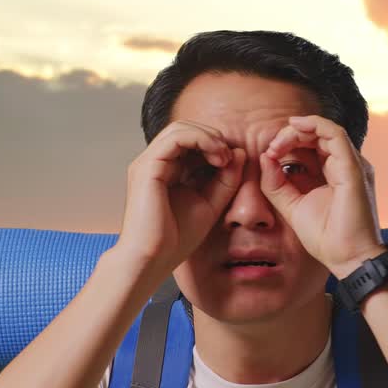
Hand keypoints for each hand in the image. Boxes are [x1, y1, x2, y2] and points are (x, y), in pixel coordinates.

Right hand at [113, 120, 243, 276]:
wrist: (153, 259)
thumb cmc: (175, 239)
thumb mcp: (211, 203)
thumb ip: (225, 180)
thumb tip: (239, 152)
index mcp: (166, 170)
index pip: (191, 142)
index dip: (216, 145)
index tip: (234, 163)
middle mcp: (155, 162)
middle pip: (186, 129)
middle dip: (213, 137)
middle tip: (230, 157)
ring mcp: (148, 162)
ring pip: (180, 128)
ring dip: (208, 136)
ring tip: (224, 157)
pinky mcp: (148, 166)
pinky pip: (175, 137)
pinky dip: (200, 140)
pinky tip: (216, 157)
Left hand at [259, 115, 383, 278]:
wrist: (348, 258)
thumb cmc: (326, 237)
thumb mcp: (291, 206)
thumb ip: (276, 184)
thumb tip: (265, 157)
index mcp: (333, 173)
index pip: (311, 145)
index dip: (288, 143)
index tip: (268, 154)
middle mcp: (345, 165)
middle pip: (318, 135)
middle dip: (291, 134)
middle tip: (271, 146)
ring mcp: (351, 164)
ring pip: (325, 130)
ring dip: (298, 130)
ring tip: (278, 142)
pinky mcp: (353, 168)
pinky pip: (335, 134)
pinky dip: (314, 126)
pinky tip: (293, 129)